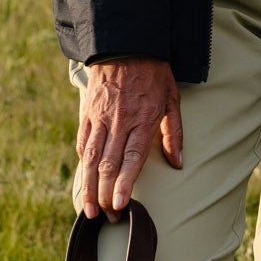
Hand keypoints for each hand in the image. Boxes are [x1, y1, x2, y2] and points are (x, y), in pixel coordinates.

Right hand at [72, 57, 182, 215]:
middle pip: (108, 165)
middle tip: (106, 217)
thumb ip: (174, 133)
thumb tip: (178, 163)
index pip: (131, 159)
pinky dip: (83, 162)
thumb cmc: (154, 73)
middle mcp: (118, 122)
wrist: (126, 44)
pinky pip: (82, 141)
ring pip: (90, 158)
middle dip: (105, 194)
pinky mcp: (87, 112)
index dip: (124, 185)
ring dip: (89, 186)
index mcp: (142, 120)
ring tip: (89, 209)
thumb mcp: (172, 98)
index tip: (120, 206)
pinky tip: (85, 178)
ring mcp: (100, 118)